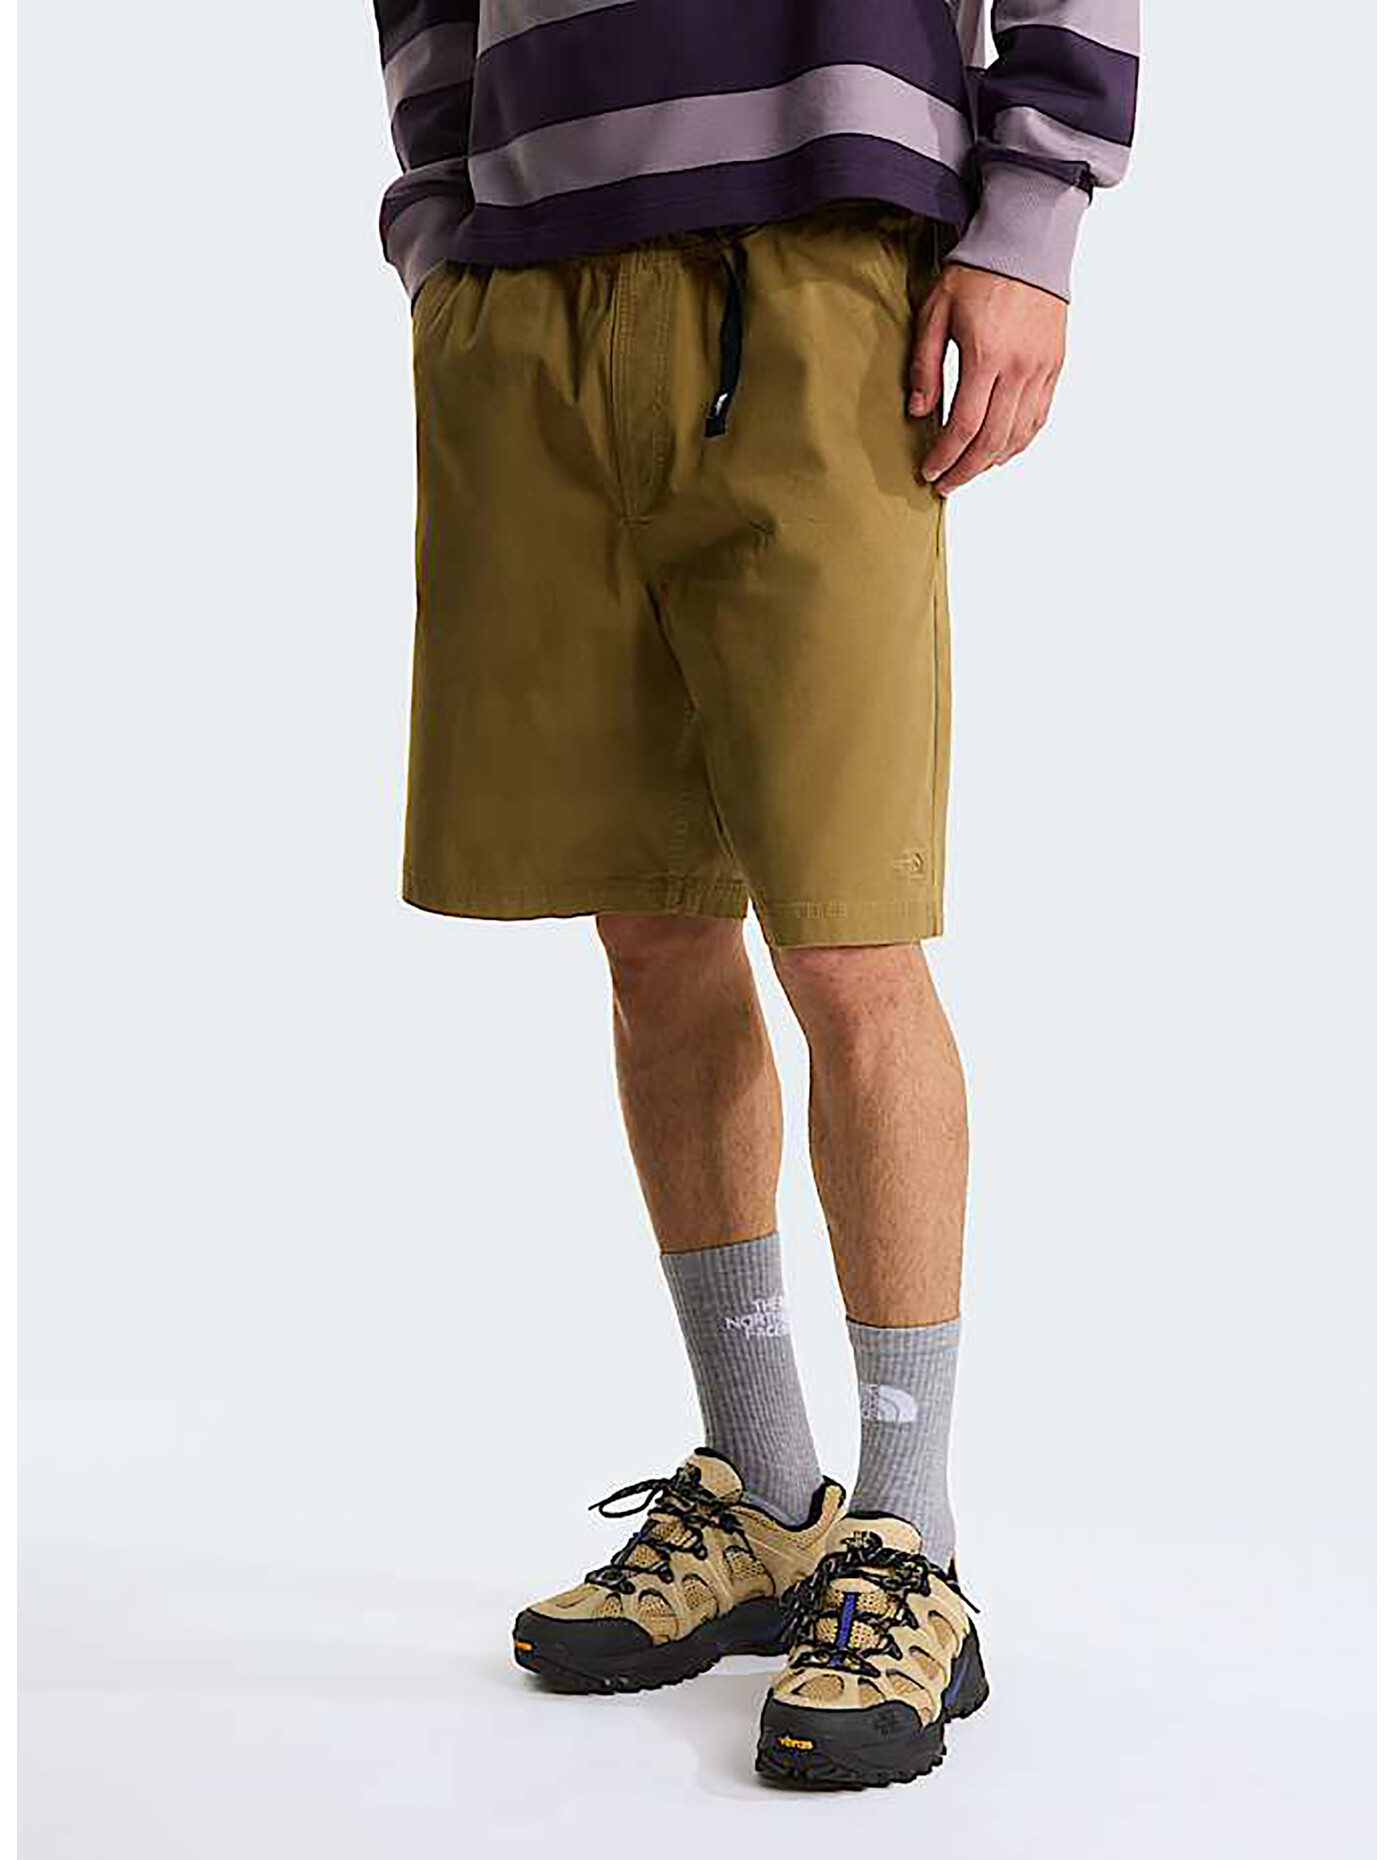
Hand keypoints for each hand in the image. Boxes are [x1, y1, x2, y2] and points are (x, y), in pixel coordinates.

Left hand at [909, 265, 1066, 492]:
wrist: (1026, 242)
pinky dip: (1019, 442)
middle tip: (946, 484)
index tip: (929, 471)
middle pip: (993, 440)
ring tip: (969, 471)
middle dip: (966, 469)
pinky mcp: (1055, 365)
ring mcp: (1042, 368)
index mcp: (986, 355)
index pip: (965, 425)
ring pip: (1019, 434)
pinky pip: (1039, 417)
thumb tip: (918, 411)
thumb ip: (925, 364)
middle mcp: (1019, 367)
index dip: (946, 455)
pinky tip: (1000, 452)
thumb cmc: (977, 272)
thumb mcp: (936, 312)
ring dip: (992, 461)